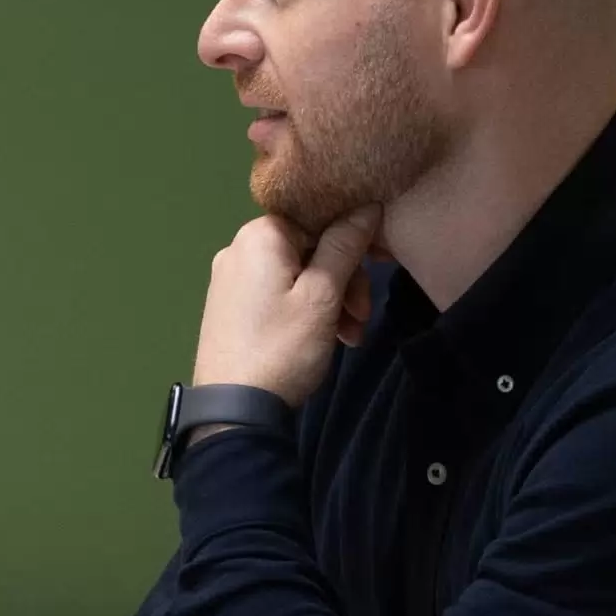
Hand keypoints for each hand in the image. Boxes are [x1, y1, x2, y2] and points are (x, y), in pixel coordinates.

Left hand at [190, 203, 383, 408]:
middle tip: (363, 314)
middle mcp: (240, 249)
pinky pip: (281, 295)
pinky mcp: (233, 307)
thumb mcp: (322, 296)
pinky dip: (309, 312)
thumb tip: (366, 205)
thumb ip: (344, 246)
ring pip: (300, 275)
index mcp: (259, 236)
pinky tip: (331, 339)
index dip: (356, 236)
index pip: (319, 216)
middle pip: (311, 248)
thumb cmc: (282, 346)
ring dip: (333, 301)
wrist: (233, 410)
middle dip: (346, 279)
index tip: (382, 262)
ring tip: (351, 336)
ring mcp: (232, 280)